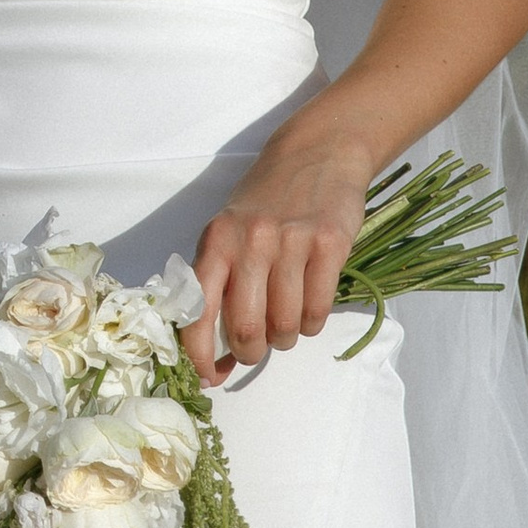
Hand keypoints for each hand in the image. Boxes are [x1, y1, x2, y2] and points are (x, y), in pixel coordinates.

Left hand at [186, 113, 375, 383]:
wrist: (317, 152)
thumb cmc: (265, 201)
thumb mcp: (228, 230)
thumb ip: (219, 280)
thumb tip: (213, 349)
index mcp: (215, 241)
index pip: (197, 310)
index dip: (200, 354)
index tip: (210, 376)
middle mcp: (249, 241)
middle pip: (247, 328)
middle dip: (251, 352)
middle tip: (257, 347)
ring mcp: (291, 242)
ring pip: (285, 325)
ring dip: (286, 338)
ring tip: (286, 322)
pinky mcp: (329, 244)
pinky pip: (318, 310)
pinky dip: (313, 323)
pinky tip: (309, 308)